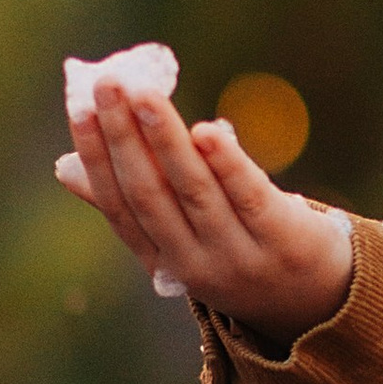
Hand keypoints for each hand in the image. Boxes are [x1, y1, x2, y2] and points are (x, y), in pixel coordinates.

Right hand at [57, 79, 353, 342]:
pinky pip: (248, 195)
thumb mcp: (182, 238)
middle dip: (124, 137)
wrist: (318, 299)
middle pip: (150, 194)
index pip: (119, 205)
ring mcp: (239, 253)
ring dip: (165, 140)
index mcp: (162, 261)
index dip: (97, 156)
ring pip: (194, 190)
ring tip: (146, 94)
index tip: (79, 107)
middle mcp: (195, 263)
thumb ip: (133, 201)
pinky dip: (225, 163)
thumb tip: (64, 167)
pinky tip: (206, 130)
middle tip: (109, 84)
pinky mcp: (283, 237)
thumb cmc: (236, 249)